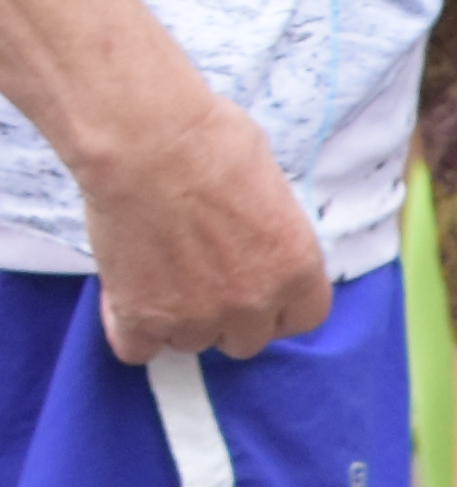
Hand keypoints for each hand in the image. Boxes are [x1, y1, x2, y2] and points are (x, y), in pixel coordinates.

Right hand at [80, 77, 323, 365]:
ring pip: (192, 342)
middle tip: (196, 276)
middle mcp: (255, 303)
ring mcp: (199, 314)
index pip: (300, 320)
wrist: (143, 138)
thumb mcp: (268, 181)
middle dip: (225, 315)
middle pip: (245, 338)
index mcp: (297, 270)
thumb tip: (256, 227)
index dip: (273, 309)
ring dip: (177, 319)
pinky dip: (130, 330)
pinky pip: (138, 348)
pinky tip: (125, 303)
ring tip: (155, 274)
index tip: (252, 291)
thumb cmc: (206, 138)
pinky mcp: (144, 314)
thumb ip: (269, 225)